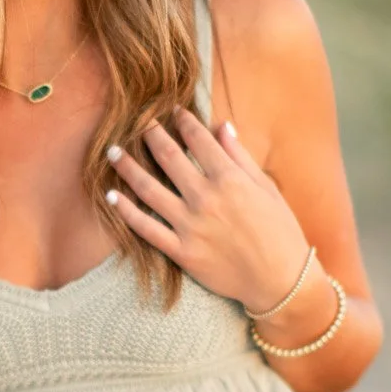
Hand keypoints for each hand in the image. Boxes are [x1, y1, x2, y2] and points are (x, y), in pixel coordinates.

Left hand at [104, 107, 311, 313]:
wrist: (280, 280)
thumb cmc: (280, 232)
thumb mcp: (266, 188)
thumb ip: (240, 156)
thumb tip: (222, 126)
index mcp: (230, 179)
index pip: (199, 140)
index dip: (183, 121)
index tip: (173, 111)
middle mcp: (206, 199)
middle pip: (168, 158)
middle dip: (150, 135)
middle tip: (137, 121)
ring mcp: (191, 226)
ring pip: (149, 189)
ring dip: (127, 168)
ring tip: (112, 152)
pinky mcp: (181, 252)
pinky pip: (146, 228)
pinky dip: (125, 211)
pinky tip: (110, 196)